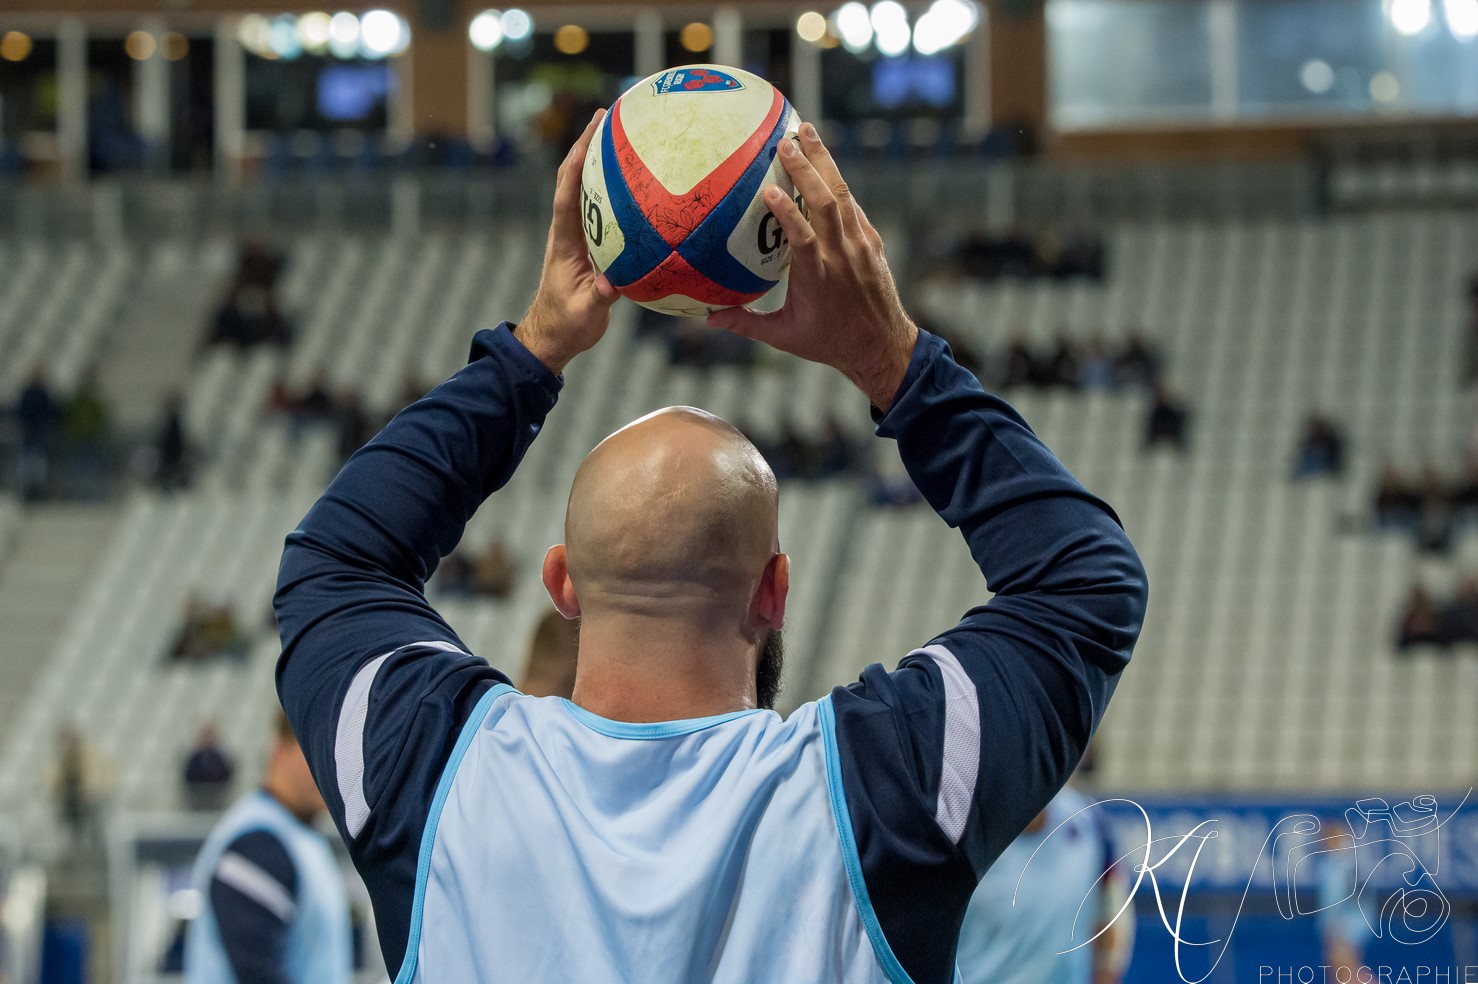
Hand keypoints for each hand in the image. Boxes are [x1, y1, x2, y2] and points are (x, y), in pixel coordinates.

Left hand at [516, 109, 619, 374]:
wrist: (551, 337)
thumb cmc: (566, 325)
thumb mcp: (585, 312)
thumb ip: (601, 295)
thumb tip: (618, 280)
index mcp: (564, 241)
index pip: (568, 189)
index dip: (580, 157)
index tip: (595, 127)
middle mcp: (568, 231)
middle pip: (576, 177)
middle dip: (590, 144)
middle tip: (612, 114)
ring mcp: (577, 238)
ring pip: (587, 191)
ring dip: (601, 162)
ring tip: (624, 136)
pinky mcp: (588, 247)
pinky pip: (602, 211)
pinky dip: (615, 191)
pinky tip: (636, 183)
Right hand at [706, 123, 917, 410]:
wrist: (882, 346)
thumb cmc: (828, 343)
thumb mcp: (784, 337)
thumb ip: (745, 324)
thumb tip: (707, 319)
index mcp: (817, 278)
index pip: (802, 236)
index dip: (787, 211)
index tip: (767, 188)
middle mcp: (841, 256)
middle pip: (826, 202)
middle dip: (807, 166)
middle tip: (785, 139)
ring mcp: (860, 246)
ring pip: (843, 195)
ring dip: (825, 161)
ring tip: (807, 131)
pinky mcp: (872, 242)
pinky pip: (853, 206)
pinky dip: (837, 183)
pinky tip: (824, 163)